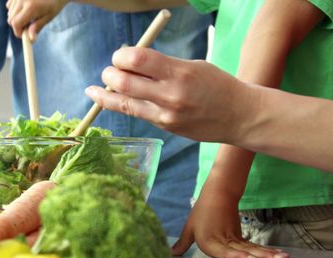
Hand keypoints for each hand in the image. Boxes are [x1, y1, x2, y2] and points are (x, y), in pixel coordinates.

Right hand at [6, 0, 68, 40]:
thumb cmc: (53, 3)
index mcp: (31, 7)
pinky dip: (14, 10)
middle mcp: (22, 0)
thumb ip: (37, 27)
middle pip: (10, 19)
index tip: (24, 35)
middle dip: (17, 26)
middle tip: (27, 26)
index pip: (16, 24)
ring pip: (9, 13)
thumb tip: (31, 39)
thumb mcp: (48, 17)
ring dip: (16, 18)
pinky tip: (24, 8)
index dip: (18, 32)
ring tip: (28, 15)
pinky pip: (10, 5)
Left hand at [84, 47, 257, 144]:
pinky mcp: (165, 127)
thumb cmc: (216, 85)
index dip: (122, 55)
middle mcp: (170, 94)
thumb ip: (162, 65)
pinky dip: (119, 106)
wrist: (238, 116)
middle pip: (124, 82)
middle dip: (110, 74)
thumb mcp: (192, 66)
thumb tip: (130, 62)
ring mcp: (166, 114)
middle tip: (109, 71)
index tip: (120, 56)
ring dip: (105, 94)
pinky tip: (108, 101)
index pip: (138, 59)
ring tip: (94, 90)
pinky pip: (136, 114)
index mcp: (179, 72)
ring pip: (124, 103)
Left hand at [172, 189, 288, 257]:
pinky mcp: (240, 236)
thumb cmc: (201, 212)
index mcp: (208, 240)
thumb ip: (183, 243)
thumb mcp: (189, 228)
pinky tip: (279, 255)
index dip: (237, 256)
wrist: (217, 194)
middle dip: (260, 257)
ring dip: (268, 254)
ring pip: (252, 248)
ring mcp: (233, 238)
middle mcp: (222, 240)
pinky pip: (253, 245)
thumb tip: (171, 254)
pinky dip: (266, 250)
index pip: (224, 251)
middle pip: (243, 250)